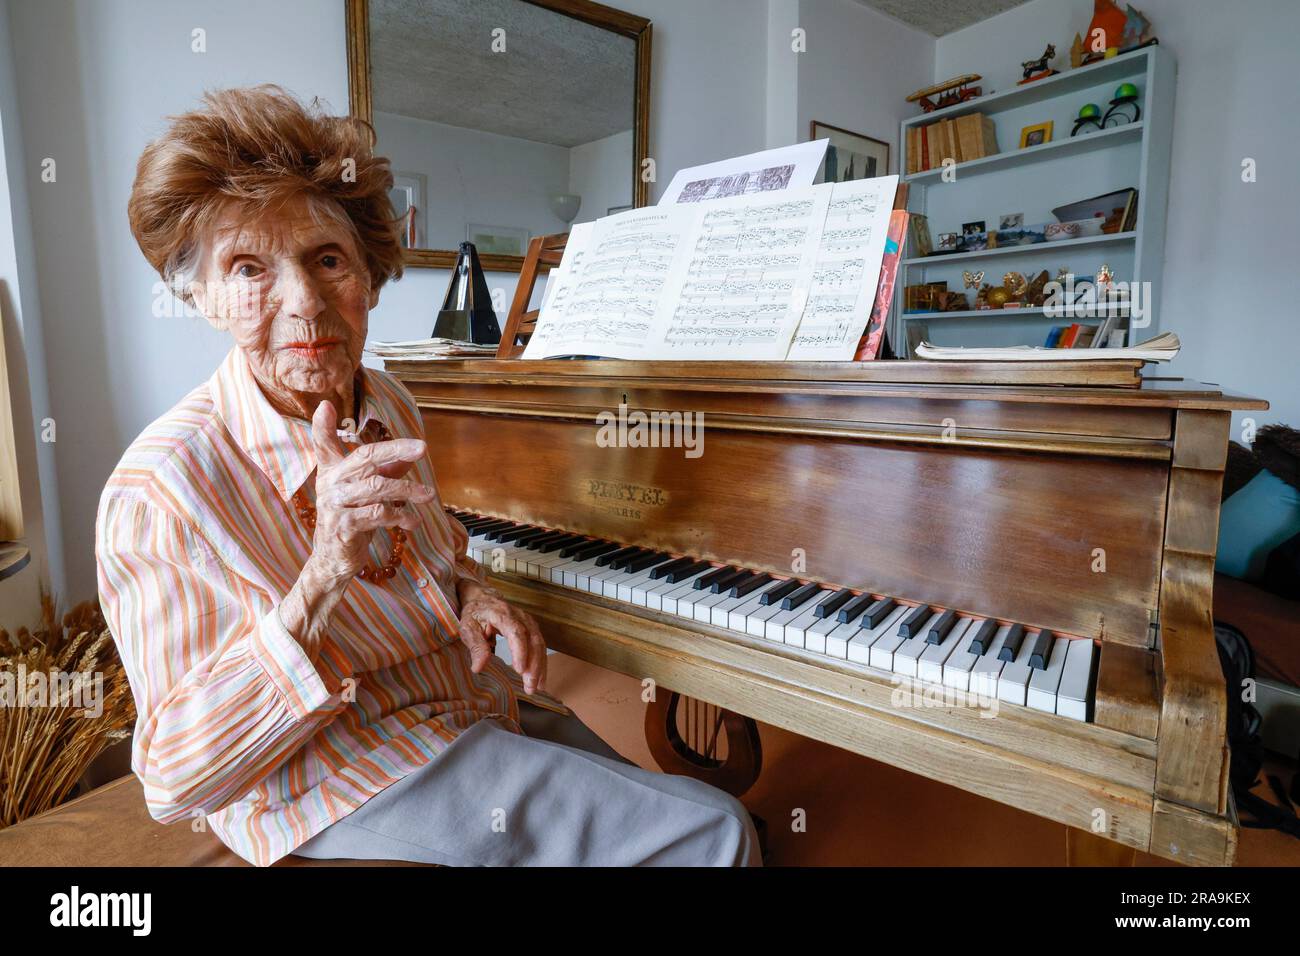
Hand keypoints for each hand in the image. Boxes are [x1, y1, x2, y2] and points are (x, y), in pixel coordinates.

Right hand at [305, 400, 436, 588]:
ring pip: (376, 487)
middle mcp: (330, 484)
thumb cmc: (353, 519)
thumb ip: (384, 472)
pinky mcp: (343, 528)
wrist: (334, 559)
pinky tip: (413, 521)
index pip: (324, 444)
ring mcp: (334, 506)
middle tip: (422, 448)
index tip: (325, 405)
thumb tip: (408, 454)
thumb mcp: (367, 493)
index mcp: (332, 472)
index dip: (322, 425)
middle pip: (365, 458)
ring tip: (428, 495)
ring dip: (407, 490)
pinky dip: (400, 515)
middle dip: (396, 450)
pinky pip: (377, 514)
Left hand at [456, 581, 546, 694]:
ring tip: (536, 687)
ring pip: (540, 644)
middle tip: (530, 686)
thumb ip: (475, 647)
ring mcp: (528, 621)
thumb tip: (478, 668)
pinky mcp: (532, 628)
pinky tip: (540, 678)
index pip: (516, 632)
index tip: (520, 670)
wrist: (482, 598)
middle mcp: (519, 616)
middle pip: (532, 640)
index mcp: (502, 614)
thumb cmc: (474, 614)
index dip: (520, 651)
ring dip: (540, 666)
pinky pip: (540, 645)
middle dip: (534, 665)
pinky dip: (542, 663)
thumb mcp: (468, 628)